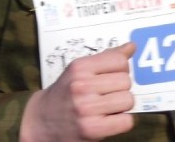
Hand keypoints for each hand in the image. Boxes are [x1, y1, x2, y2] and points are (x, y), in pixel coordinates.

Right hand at [19, 42, 135, 141]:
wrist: (43, 119)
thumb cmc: (65, 92)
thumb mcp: (80, 70)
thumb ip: (106, 58)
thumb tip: (131, 46)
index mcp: (79, 67)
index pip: (119, 61)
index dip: (121, 69)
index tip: (111, 75)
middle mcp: (82, 86)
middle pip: (126, 81)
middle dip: (120, 88)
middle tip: (106, 93)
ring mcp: (87, 108)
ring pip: (128, 100)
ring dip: (121, 105)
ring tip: (107, 106)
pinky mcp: (93, 128)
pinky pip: (126, 121)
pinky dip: (121, 121)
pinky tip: (108, 118)